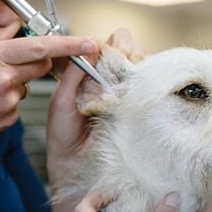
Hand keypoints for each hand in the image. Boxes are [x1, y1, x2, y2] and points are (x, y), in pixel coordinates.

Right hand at [0, 28, 97, 156]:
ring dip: (18, 81)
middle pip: (42, 64)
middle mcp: (5, 78)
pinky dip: (9, 99)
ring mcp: (10, 100)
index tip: (90, 43)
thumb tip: (14, 24)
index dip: (69, 44)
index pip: (41, 46)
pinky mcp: (12, 118)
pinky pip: (19, 101)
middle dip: (38, 60)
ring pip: (28, 83)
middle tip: (15, 62)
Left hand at [46, 28, 144, 188]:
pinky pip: (150, 84)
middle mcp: (110, 79)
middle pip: (127, 47)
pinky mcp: (142, 105)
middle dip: (124, 51)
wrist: (76, 166)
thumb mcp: (62, 102)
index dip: (107, 45)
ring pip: (141, 61)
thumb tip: (90, 48)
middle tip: (116, 66)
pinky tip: (133, 94)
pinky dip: (144, 83)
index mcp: (89, 73)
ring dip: (134, 66)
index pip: (105, 45)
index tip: (102, 53)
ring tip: (121, 85)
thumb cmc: (65, 137)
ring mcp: (128, 91)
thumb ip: (72, 74)